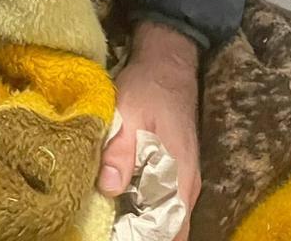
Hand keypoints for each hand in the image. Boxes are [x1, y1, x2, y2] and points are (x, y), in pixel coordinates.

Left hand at [99, 22, 200, 239]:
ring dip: (138, 223)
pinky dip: (139, 210)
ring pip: (163, 218)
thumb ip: (120, 150)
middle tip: (104, 228)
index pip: (169, 229)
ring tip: (107, 220)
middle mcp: (185, 186)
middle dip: (137, 233)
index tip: (114, 234)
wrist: (167, 66)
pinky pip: (159, 204)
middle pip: (166, 229)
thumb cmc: (149, 88)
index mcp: (179, 176)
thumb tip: (108, 187)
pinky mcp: (172, 173)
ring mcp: (181, 180)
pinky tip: (116, 204)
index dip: (142, 237)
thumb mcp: (129, 112)